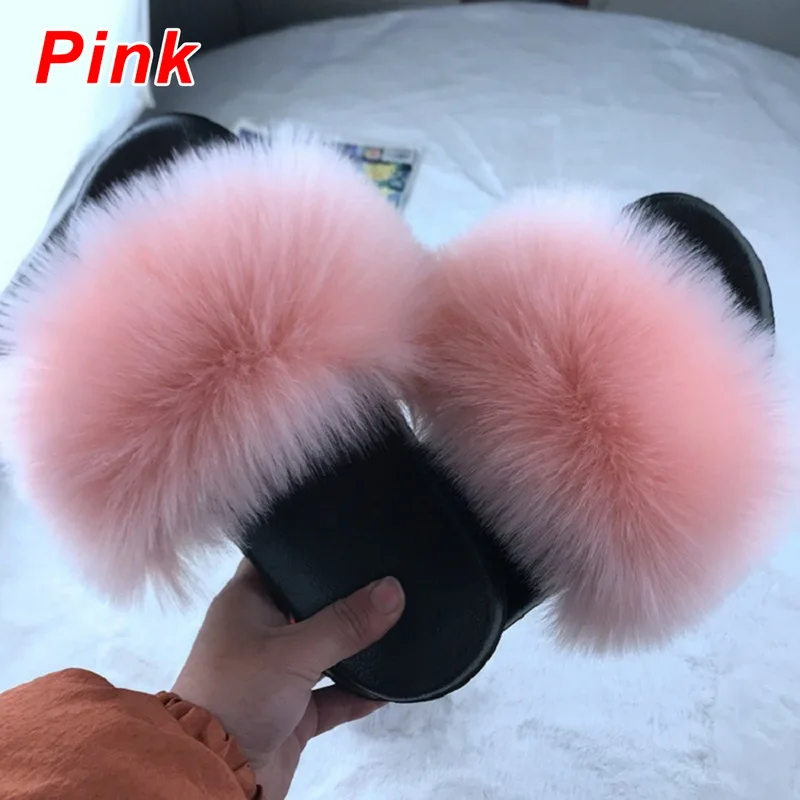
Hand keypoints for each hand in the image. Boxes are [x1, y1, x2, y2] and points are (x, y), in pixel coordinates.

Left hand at [173, 560, 404, 798]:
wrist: (214, 774)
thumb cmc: (240, 694)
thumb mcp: (295, 651)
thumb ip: (346, 623)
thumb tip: (393, 589)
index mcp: (246, 601)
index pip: (279, 559)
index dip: (309, 545)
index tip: (349, 532)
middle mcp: (260, 632)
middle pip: (308, 604)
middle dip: (342, 595)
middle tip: (385, 571)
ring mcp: (277, 673)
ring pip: (324, 650)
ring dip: (353, 645)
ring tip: (397, 619)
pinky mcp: (293, 712)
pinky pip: (333, 695)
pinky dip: (358, 693)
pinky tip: (389, 685)